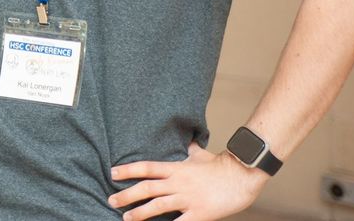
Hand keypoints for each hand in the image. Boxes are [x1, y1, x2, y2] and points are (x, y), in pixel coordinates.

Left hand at [108, 143, 268, 220]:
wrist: (242, 176)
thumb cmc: (221, 165)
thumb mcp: (200, 154)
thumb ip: (189, 149)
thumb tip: (187, 140)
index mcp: (176, 168)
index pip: (146, 168)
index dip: (128, 170)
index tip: (113, 173)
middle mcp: (178, 183)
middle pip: (146, 188)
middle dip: (126, 195)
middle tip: (111, 200)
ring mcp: (188, 199)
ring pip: (157, 206)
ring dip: (140, 213)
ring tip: (126, 218)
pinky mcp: (200, 213)